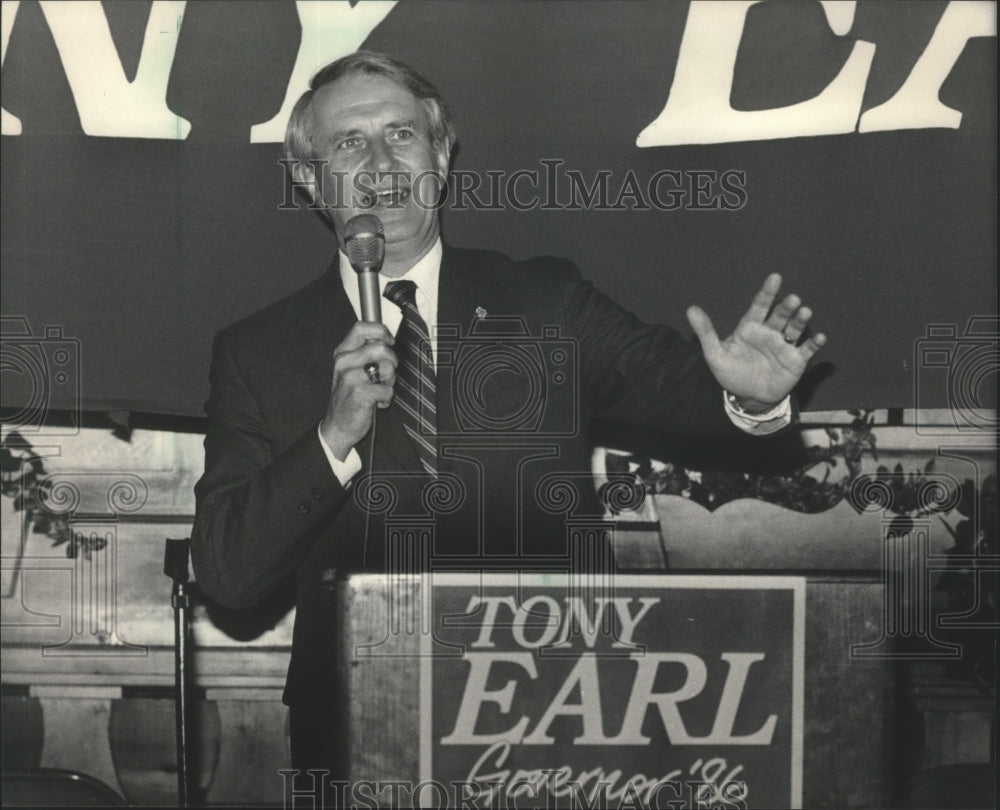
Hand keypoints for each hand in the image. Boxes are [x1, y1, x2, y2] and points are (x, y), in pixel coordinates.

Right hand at [320, 322, 396, 458]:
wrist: (338, 426)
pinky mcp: (360, 393)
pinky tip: (376, 403)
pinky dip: (386, 399)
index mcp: (342, 353)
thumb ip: (364, 353)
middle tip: (385, 375)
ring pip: (388, 368)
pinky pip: (388, 390)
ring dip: (389, 382)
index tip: (389, 341)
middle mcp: (344, 362)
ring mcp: (351, 378)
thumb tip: (385, 340)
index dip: (381, 331)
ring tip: (378, 389)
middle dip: (392, 362)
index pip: (361, 328)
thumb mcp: (350, 369)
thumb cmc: (349, 396)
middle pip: (381, 347)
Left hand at [686, 273, 825, 411]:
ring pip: (795, 329)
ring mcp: (784, 345)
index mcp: (751, 327)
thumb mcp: (714, 354)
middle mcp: (770, 332)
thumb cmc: (731, 373)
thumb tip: (690, 309)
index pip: (760, 306)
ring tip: (805, 312)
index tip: (775, 277)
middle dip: (786, 307)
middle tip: (793, 300)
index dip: (767, 292)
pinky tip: (820, 338)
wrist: (747, 397)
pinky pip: (807, 350)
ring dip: (801, 320)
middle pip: (779, 316)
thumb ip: (705, 332)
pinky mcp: (796, 360)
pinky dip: (814, 344)